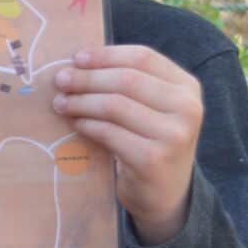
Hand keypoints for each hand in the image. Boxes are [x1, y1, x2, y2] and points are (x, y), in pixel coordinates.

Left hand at [52, 45, 201, 243]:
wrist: (165, 192)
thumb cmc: (149, 140)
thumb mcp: (150, 107)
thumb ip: (127, 83)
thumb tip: (75, 63)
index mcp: (187, 87)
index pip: (143, 57)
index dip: (105, 55)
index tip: (76, 58)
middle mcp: (188, 108)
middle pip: (126, 79)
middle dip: (86, 78)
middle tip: (59, 81)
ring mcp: (174, 135)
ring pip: (114, 105)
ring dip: (80, 102)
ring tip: (61, 103)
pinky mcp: (153, 159)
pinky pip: (108, 132)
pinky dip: (86, 124)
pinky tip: (75, 123)